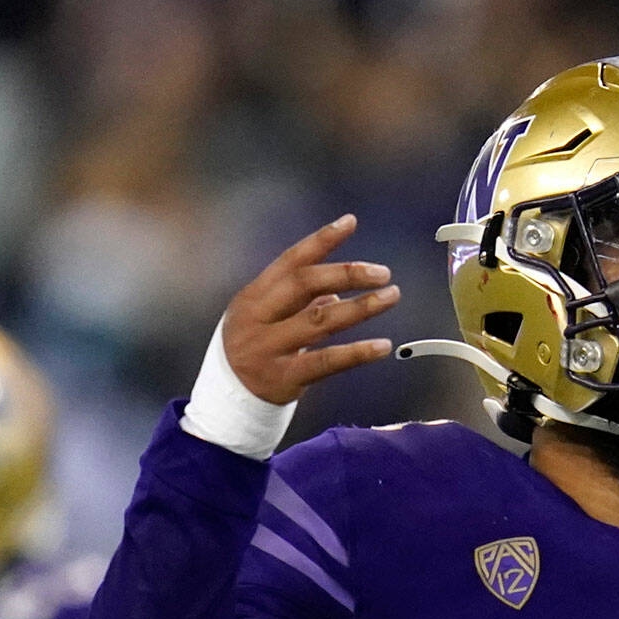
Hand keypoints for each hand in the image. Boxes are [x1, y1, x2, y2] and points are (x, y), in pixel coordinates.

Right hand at [221, 215, 398, 404]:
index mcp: (255, 295)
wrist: (227, 396)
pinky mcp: (285, 377)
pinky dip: (357, 353)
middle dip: (346, 273)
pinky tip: (382, 346)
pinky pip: (326, 362)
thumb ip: (298, 300)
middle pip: (305, 285)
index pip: (291, 261)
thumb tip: (338, 291)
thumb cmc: (255, 346)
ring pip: (320, 321)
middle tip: (382, 272)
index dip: (320, 241)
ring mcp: (270, 348)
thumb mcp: (265, 315)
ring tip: (391, 296)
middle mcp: (260, 318)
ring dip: (360, 307)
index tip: (350, 222)